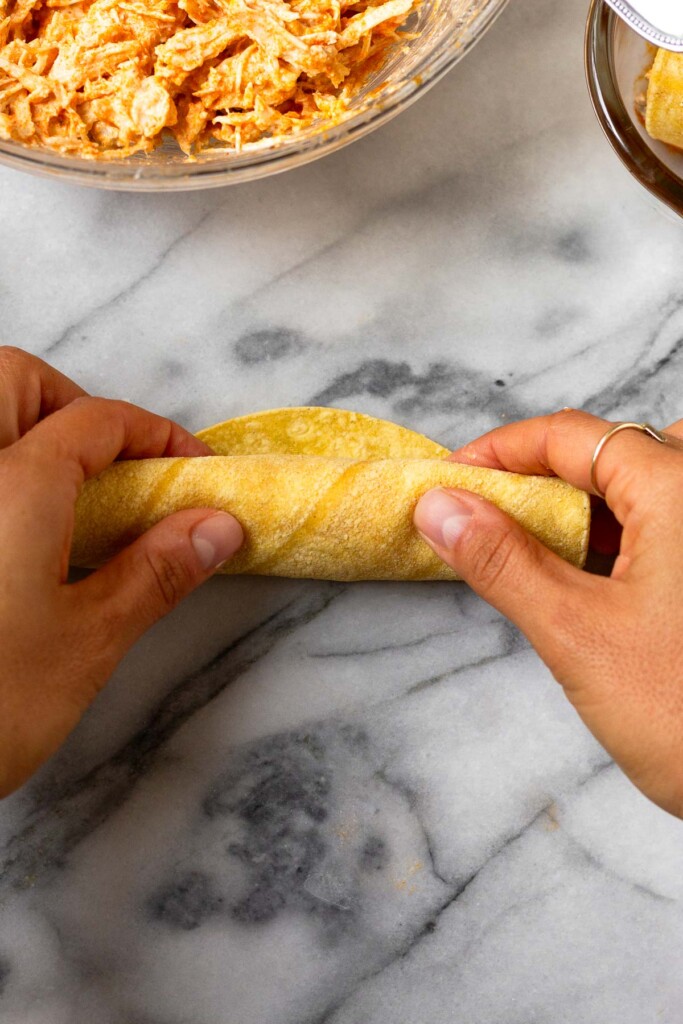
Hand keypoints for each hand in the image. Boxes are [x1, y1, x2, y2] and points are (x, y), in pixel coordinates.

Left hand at [0, 347, 242, 797]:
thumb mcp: (87, 640)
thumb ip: (156, 570)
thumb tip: (217, 526)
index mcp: (13, 485)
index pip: (98, 420)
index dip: (157, 436)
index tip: (193, 472)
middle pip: (15, 381)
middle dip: (74, 405)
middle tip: (113, 470)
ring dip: (24, 428)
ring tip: (64, 494)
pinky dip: (2, 473)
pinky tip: (18, 532)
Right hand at [414, 409, 682, 817]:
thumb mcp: (576, 634)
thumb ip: (502, 562)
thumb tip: (441, 507)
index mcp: (681, 489)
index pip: (572, 436)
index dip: (501, 452)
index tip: (452, 482)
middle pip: (610, 452)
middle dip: (543, 478)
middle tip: (489, 518)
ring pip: (641, 487)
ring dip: (581, 509)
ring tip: (531, 553)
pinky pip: (665, 524)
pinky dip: (618, 537)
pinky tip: (590, 578)